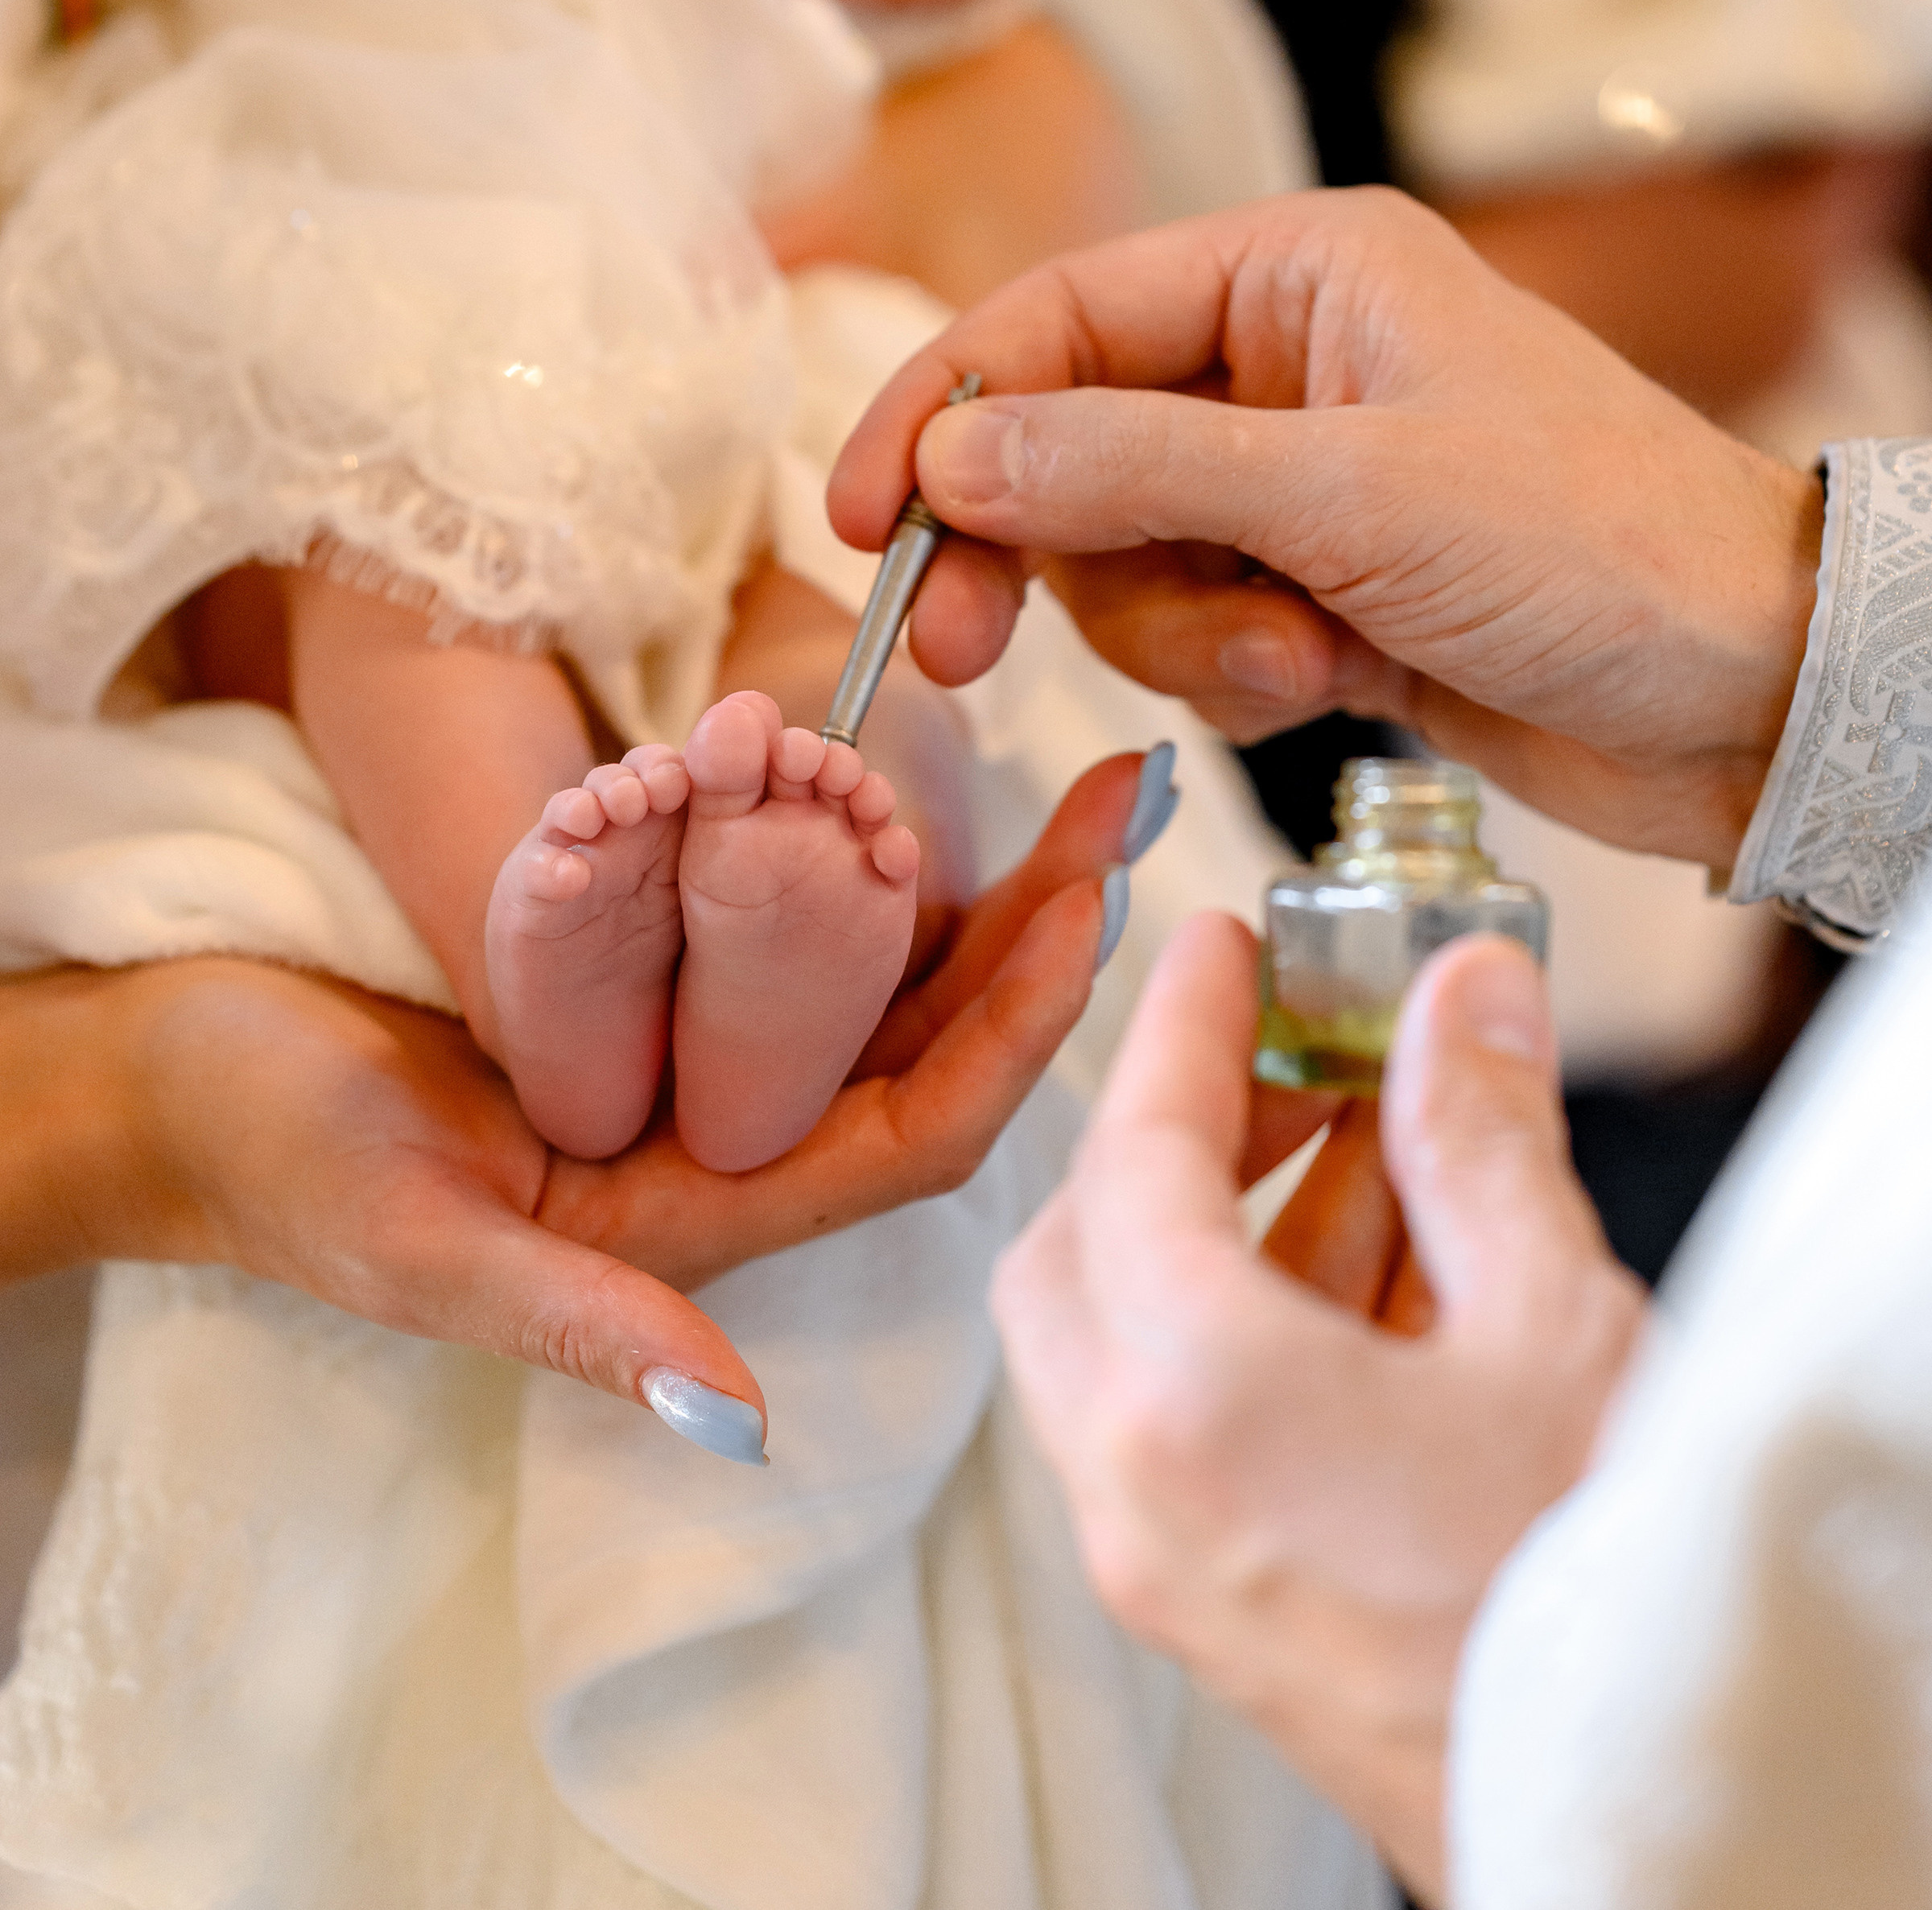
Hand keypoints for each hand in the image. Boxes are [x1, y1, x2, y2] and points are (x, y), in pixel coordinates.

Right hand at [1, 754, 1148, 1448]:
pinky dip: (864, 857)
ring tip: (1073, 777)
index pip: (919, 1128)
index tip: (1102, 907)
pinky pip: (790, 925)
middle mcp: (723, 1140)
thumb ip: (576, 1322)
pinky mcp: (644, 987)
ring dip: (982, 882)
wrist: (182, 1085)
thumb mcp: (419, 1243)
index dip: (1021, 1025)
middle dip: (1040, 930)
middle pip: (931, 1040)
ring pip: (879, 979)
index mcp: (700, 1219)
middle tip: (1131, 802)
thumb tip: (735, 1415)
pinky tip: (924, 780)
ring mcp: (689, 1062)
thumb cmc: (278, 1163)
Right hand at [829, 187, 1824, 871]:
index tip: (860, 521)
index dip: (939, 410)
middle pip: (1063, 444)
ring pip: (1119, 558)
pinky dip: (1235, 672)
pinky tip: (1331, 683)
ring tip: (1293, 655)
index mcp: (1297, 274)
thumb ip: (1130, 466)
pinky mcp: (1322, 594)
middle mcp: (1285, 366)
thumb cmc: (1592, 546)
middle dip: (1029, 548)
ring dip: (1176, 631)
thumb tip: (949, 453)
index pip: (1054, 318)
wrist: (1756, 693)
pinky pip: (1195, 632)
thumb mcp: (1347, 494)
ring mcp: (1300, 487)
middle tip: (961, 649)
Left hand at [991, 923, 1645, 1901]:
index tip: (1214, 947)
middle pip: (1076, 1247)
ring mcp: (1160, 1562)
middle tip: (1287, 1061)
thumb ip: (1482, 1139)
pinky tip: (1377, 1280)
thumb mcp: (1554, 1326)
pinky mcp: (1208, 1613)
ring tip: (1362, 1153)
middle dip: (1169, 1133)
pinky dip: (1234, 1332)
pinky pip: (1169, 1430)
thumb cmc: (1591, 1591)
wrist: (1631, 1812)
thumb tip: (1462, 992)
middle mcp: (1138, 1485)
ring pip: (1116, 1341)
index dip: (1178, 1026)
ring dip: (1213, 1230)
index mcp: (1196, 1398)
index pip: (1135, 1151)